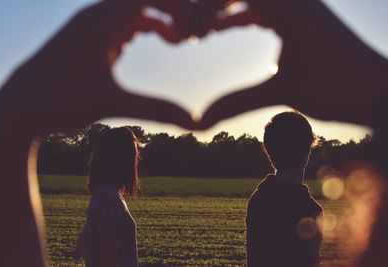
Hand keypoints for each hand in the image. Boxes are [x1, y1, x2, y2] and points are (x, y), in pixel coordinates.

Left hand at [0, 0, 197, 135]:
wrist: (18, 108)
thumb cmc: (58, 102)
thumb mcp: (111, 104)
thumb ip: (154, 109)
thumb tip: (194, 122)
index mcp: (101, 20)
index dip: (179, 9)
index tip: (194, 36)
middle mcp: (95, 16)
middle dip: (173, 13)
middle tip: (191, 38)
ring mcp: (91, 27)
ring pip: (133, 10)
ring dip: (159, 20)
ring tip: (177, 42)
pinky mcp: (88, 40)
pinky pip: (122, 22)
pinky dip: (143, 28)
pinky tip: (152, 42)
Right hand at [199, 0, 387, 128]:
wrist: (379, 91)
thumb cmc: (337, 89)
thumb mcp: (282, 93)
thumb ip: (236, 103)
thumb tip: (199, 123)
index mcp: (289, 6)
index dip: (206, 8)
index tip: (192, 35)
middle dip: (213, 7)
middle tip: (194, 31)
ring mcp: (300, 5)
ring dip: (226, 9)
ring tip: (204, 31)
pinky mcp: (302, 15)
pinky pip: (263, 5)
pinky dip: (242, 14)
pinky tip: (227, 28)